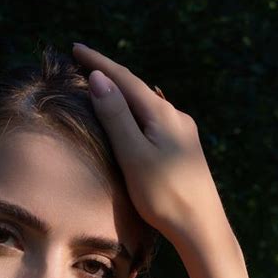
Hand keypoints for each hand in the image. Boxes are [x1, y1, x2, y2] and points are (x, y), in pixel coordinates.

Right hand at [72, 43, 232, 249]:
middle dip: (110, 75)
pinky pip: (155, 121)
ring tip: (104, 87)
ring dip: (124, 94)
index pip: (125, 79)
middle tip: (84, 63)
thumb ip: (116, 117)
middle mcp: (176, 117)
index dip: (99, 62)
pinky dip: (136, 113)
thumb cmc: (166, 196)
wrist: (202, 229)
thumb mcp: (134, 155)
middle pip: (137, 89)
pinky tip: (136, 118)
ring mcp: (183, 134)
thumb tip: (100, 79)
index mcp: (162, 114)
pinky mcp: (185, 152)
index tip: (75, 48)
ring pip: (147, 105)